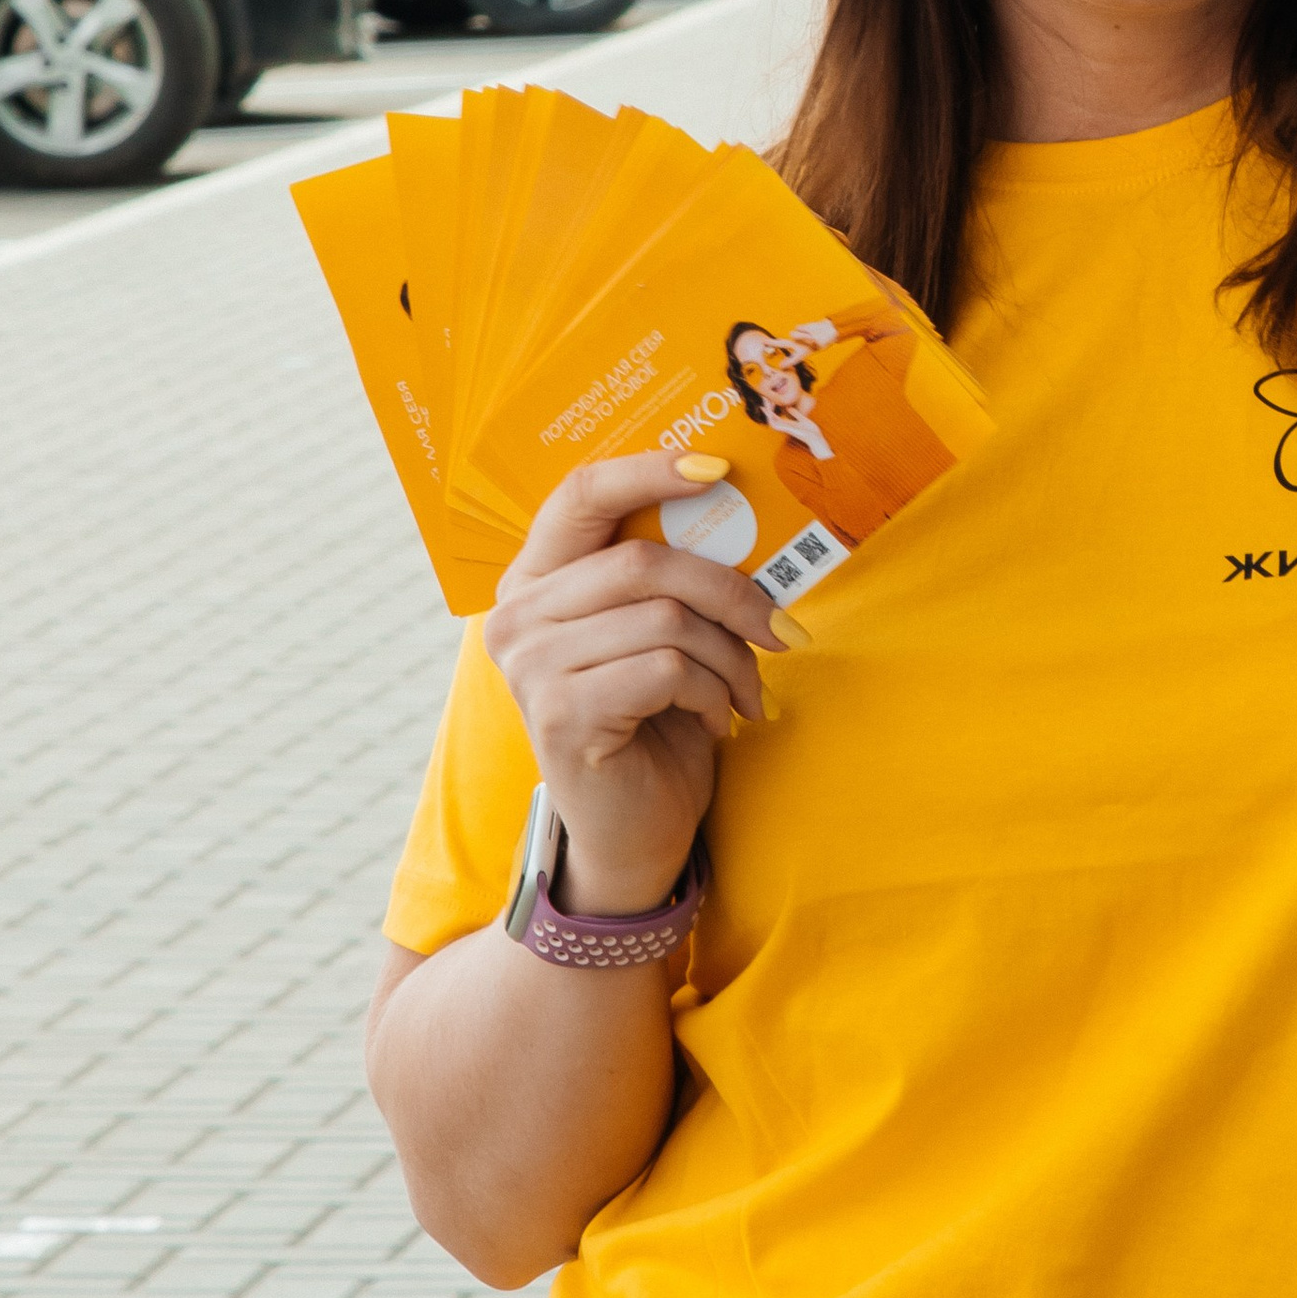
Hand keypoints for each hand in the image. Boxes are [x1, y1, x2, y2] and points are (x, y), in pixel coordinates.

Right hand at [482, 454, 781, 916]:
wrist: (635, 830)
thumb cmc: (655, 721)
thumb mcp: (658, 633)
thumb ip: (669, 576)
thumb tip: (740, 509)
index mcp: (536, 579)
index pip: (580, 494)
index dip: (648, 471)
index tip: (716, 467)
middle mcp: (517, 615)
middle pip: (645, 561)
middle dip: (731, 592)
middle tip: (779, 630)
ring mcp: (531, 666)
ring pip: (666, 617)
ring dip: (729, 656)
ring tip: (744, 690)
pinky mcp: (561, 714)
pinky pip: (666, 669)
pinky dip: (710, 693)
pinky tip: (714, 721)